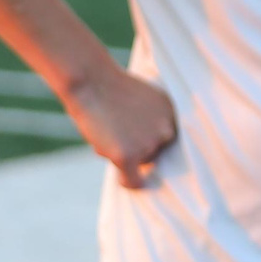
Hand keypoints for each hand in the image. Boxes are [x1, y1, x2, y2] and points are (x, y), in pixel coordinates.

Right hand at [63, 63, 177, 189]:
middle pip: (155, 152)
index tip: (134, 131)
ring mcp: (148, 144)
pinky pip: (133, 180)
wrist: (89, 80)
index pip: (164, 137)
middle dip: (137, 148)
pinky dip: (127, 182)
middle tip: (114, 130)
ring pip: (140, 163)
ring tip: (106, 132)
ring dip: (123, 155)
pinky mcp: (129, 156)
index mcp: (171, 112)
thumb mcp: (140, 99)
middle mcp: (165, 129)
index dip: (147, 136)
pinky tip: (121, 179)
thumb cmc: (108, 86)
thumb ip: (149, 122)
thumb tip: (148, 151)